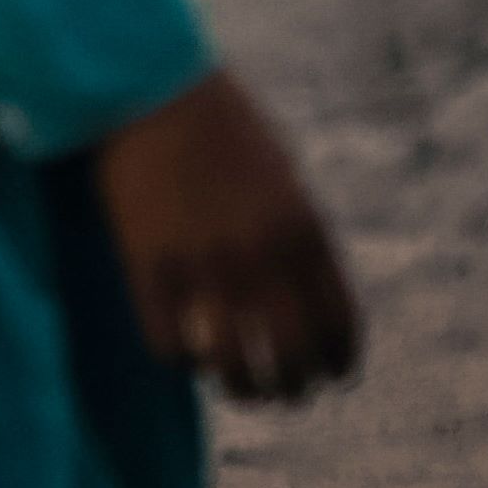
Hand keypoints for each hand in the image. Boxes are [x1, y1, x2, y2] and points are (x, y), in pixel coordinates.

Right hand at [92, 68, 358, 400]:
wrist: (152, 91)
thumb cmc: (223, 128)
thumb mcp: (284, 179)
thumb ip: (297, 235)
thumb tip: (301, 292)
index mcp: (306, 232)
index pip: (338, 324)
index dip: (338, 362)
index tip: (331, 377)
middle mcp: (262, 257)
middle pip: (292, 356)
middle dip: (293, 388)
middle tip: (284, 396)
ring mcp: (204, 266)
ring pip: (233, 363)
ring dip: (241, 389)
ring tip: (237, 390)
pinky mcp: (149, 268)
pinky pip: (170, 343)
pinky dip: (181, 361)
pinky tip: (183, 356)